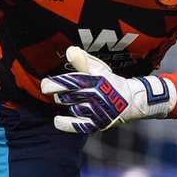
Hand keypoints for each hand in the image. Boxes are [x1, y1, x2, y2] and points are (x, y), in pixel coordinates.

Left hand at [40, 46, 175, 133]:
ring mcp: (96, 111)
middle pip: (67, 97)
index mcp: (94, 81)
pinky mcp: (97, 123)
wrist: (131, 100)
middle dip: (60, 95)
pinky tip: (57, 120)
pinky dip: (66, 124)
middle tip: (61, 94)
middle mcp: (95, 96)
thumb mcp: (99, 69)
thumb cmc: (110, 82)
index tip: (44, 86)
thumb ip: (83, 61)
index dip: (55, 84)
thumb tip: (69, 50)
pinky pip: (78, 125)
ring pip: (72, 109)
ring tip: (72, 102)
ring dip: (68, 106)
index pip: (70, 82)